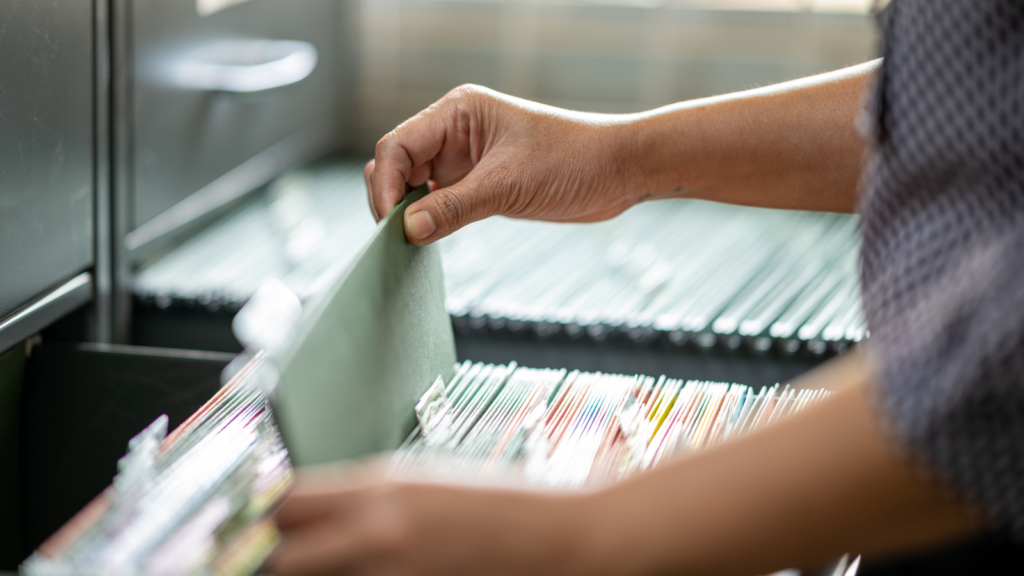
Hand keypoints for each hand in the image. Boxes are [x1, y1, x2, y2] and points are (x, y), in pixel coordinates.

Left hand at [267, 462, 599, 575]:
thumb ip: (368, 498)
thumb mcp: (427, 482)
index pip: (284, 502)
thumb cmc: (507, 504)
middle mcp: (379, 531)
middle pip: (284, 558)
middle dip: (281, 561)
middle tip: (290, 562)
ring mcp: (396, 573)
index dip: (265, 519)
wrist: (567, 538)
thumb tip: (318, 513)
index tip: (259, 530)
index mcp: (380, 487)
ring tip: (335, 571)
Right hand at [365, 85, 643, 245]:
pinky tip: (430, 241)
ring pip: (413, 187)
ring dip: (408, 214)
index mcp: (458, 112)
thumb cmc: (574, 160)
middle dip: (391, 200)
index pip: (397, 146)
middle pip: (397, 165)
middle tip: (398, 240)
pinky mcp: (479, 184)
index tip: (390, 224)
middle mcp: (455, 132)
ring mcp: (465, 159)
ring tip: (411, 245)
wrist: (620, 171)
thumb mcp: (509, 185)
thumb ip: (454, 207)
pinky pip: (438, 203)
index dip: (385, 185)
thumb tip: (407, 230)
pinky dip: (429, 221)